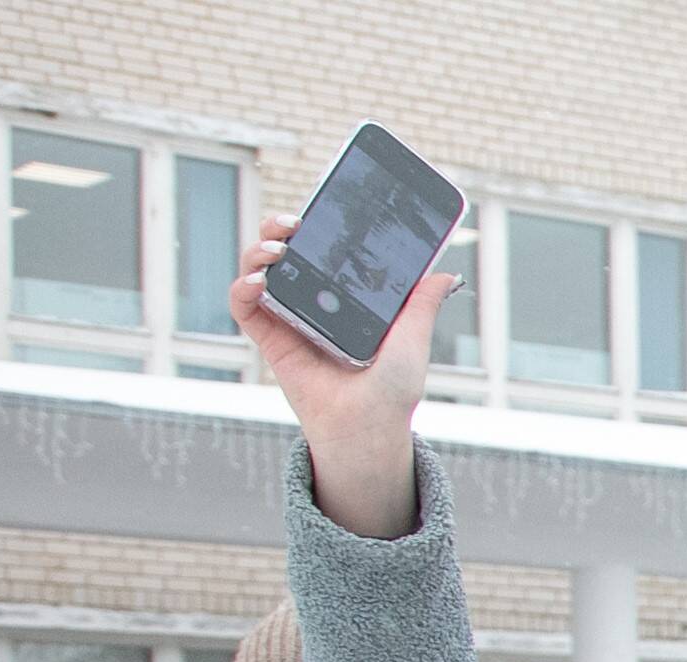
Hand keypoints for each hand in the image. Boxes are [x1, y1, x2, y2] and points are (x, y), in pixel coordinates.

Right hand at [228, 215, 450, 539]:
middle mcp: (314, 301)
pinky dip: (241, 288)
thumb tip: (444, 273)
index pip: (325, 250)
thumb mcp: (412, 339)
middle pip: (287, 251)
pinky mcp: (269, 339)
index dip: (318, 226)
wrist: (367, 427)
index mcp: (346, 297)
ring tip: (276, 249)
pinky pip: (243, 306)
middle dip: (281, 228)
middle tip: (293, 223)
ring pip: (259, 270)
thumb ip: (421, 304)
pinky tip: (258, 282)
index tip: (324, 208)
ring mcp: (289, 317)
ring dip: (258, 251)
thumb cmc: (392, 389)